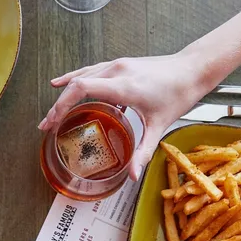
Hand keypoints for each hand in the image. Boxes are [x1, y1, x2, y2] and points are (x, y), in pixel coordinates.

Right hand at [38, 51, 211, 179]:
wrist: (194, 69)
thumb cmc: (179, 94)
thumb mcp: (159, 126)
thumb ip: (142, 151)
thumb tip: (132, 176)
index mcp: (123, 86)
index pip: (82, 89)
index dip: (62, 105)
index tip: (52, 122)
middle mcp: (116, 71)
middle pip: (76, 84)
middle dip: (58, 105)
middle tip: (46, 125)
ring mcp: (117, 65)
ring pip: (81, 75)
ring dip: (64, 93)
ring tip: (52, 113)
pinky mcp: (120, 64)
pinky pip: (90, 70)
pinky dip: (74, 78)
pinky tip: (62, 83)